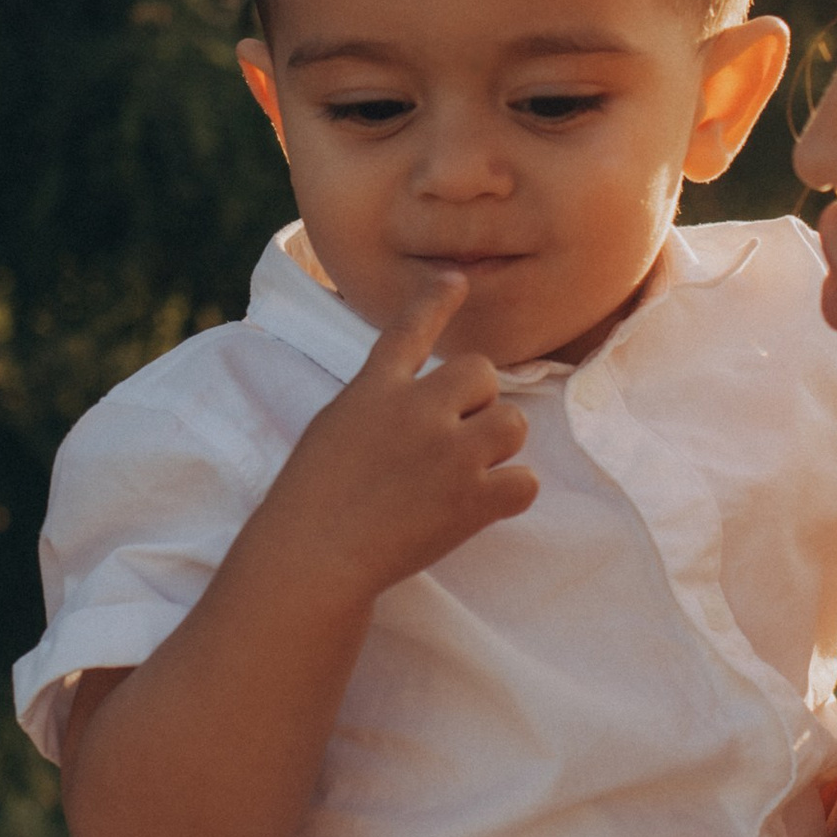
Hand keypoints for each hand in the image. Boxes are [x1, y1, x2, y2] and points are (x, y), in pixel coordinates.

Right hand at [269, 273, 536, 602]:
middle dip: (478, 401)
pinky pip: (526, 481)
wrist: (314, 556)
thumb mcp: (333, 428)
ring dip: (498, 444)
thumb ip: (376, 402)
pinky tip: (484, 505)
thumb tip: (416, 396)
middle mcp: (416, 410)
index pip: (410, 329)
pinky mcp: (470, 501)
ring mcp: (448, 454)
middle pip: (482, 372)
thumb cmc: (310, 500)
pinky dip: (511, 493)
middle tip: (455, 436)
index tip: (456, 280)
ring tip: (469, 471)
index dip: (436, 301)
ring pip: (513, 422)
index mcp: (374, 389)